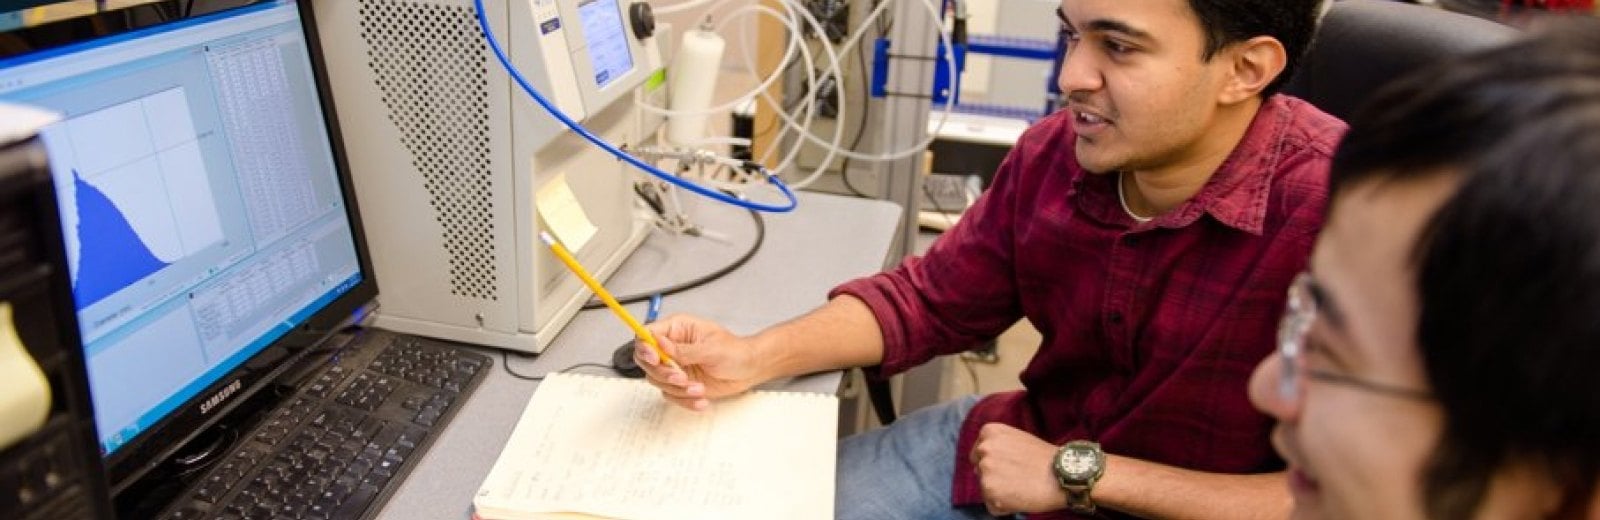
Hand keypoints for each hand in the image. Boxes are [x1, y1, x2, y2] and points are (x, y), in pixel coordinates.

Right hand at [635, 313, 766, 410]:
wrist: (749, 370)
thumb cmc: (735, 352)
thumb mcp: (711, 348)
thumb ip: (684, 350)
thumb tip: (660, 344)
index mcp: (678, 329)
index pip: (648, 334)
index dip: (645, 347)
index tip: (655, 359)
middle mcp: (672, 347)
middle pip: (646, 360)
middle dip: (662, 373)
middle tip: (681, 378)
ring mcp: (675, 366)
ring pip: (657, 380)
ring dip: (677, 389)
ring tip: (699, 389)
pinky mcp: (680, 383)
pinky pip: (671, 394)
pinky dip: (685, 400)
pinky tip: (701, 399)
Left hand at [969, 423, 1068, 514]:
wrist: (1063, 474)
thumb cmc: (1045, 459)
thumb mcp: (1017, 438)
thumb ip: (998, 445)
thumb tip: (983, 460)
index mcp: (989, 432)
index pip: (978, 454)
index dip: (995, 464)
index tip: (1010, 467)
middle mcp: (984, 448)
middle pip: (980, 471)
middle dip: (994, 477)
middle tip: (1018, 478)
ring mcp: (986, 470)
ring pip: (986, 489)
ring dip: (1000, 492)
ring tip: (1022, 486)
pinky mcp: (990, 490)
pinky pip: (992, 505)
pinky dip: (1004, 507)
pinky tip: (1021, 497)